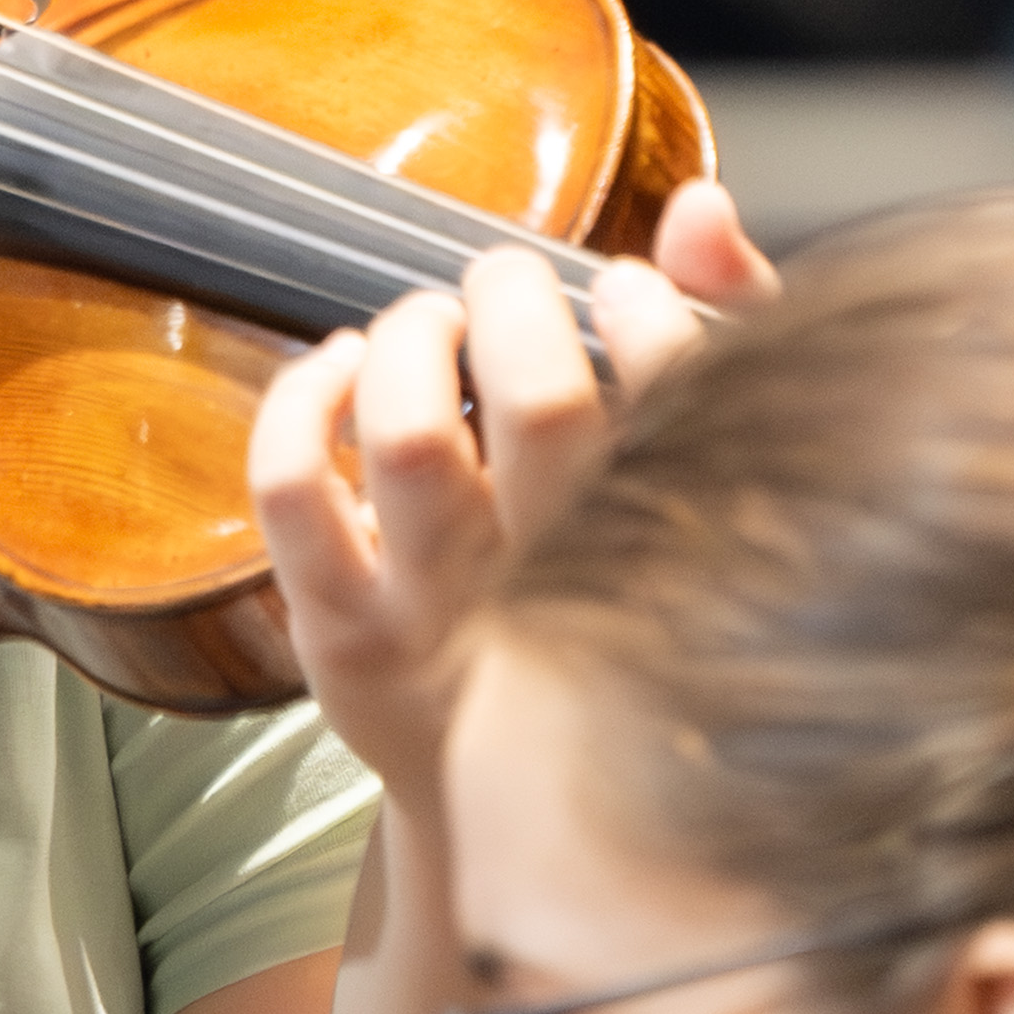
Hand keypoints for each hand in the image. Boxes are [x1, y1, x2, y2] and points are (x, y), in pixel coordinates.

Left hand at [242, 181, 773, 795]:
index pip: (674, 399)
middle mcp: (558, 589)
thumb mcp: (690, 475)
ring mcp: (444, 618)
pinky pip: (292, 492)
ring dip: (413, 339)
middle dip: (515, 298)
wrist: (538, 810)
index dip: (646, 309)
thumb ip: (720, 319)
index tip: (622, 291)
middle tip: (508, 285)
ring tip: (431, 322)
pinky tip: (340, 368)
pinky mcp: (345, 636)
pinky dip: (301, 399)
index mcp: (663, 550)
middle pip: (539, 400)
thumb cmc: (621, 601)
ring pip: (410, 438)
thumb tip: (697, 202)